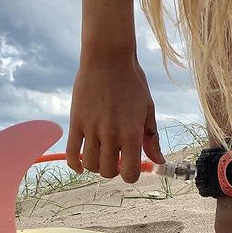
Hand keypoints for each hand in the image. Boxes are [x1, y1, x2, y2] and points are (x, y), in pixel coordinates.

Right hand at [66, 53, 164, 182]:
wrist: (108, 58)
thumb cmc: (132, 81)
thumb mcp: (147, 109)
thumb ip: (151, 138)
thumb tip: (159, 161)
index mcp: (131, 132)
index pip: (130, 173)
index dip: (131, 174)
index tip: (130, 165)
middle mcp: (111, 134)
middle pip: (108, 171)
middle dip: (113, 170)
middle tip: (115, 158)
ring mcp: (91, 129)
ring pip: (90, 165)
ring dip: (96, 165)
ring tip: (101, 154)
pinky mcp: (76, 122)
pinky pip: (71, 153)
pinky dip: (74, 164)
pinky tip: (80, 166)